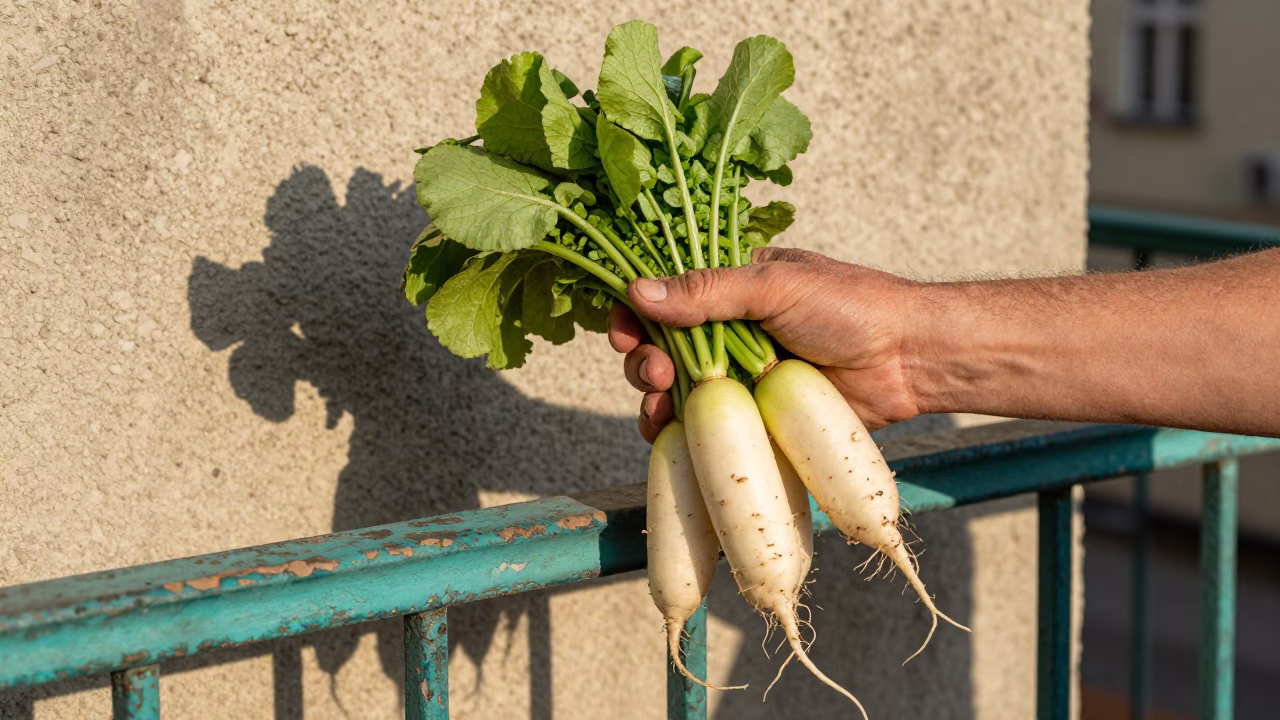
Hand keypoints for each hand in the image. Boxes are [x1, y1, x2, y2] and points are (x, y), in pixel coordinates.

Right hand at [609, 247, 923, 441]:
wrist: (909, 360)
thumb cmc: (851, 307)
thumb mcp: (775, 287)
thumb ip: (707, 291)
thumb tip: (637, 291)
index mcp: (733, 287)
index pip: (666, 295)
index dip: (635, 313)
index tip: (622, 331)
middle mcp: (730, 330)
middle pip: (661, 346)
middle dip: (644, 359)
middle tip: (657, 372)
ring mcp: (741, 375)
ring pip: (675, 391)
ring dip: (653, 397)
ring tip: (660, 402)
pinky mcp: (756, 416)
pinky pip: (704, 427)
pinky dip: (676, 432)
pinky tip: (666, 432)